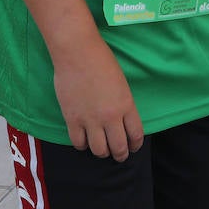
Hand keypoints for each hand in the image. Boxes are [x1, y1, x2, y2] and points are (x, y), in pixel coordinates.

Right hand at [53, 37, 143, 161]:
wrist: (78, 54)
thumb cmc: (102, 62)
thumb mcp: (121, 84)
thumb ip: (123, 104)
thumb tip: (121, 120)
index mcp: (127, 106)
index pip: (136, 134)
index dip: (135, 144)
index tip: (133, 147)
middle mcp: (110, 117)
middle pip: (119, 147)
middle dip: (120, 154)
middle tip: (119, 155)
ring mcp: (90, 120)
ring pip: (99, 150)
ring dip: (102, 152)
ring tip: (102, 149)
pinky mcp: (72, 120)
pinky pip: (79, 143)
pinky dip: (83, 145)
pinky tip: (84, 141)